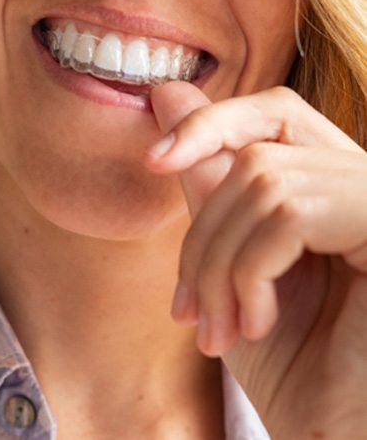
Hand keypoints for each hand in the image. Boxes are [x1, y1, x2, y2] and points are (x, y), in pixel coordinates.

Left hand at [144, 82, 366, 437]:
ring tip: (217, 328)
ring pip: (262, 183)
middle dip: (202, 234)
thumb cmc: (288, 360)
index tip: (153, 159)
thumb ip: (204, 179)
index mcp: (330, 187)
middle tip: (188, 307)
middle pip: (254, 155)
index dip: (210, 123)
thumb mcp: (228, 261)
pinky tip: (255, 323)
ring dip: (220, 266)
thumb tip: (166, 93)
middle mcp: (363, 183)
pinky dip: (250, 272)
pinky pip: (289, 213)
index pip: (273, 113)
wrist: (335, 433)